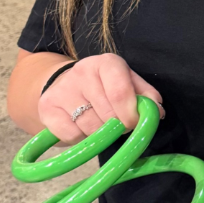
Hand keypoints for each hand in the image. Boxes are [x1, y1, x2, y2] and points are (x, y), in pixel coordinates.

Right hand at [38, 54, 161, 142]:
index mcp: (106, 63)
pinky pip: (72, 136)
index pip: (120, 92)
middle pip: (108, 115)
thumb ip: (145, 96)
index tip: (134, 123)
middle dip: (118, 127)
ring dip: (101, 134)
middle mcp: (81, 72)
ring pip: (91, 128)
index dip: (131, 114)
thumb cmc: (104, 88)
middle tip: (117, 125)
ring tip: (100, 124)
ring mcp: (62, 90)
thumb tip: (156, 110)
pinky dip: (82, 139)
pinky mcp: (47, 108)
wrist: (64, 86)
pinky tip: (82, 127)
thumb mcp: (128, 84)